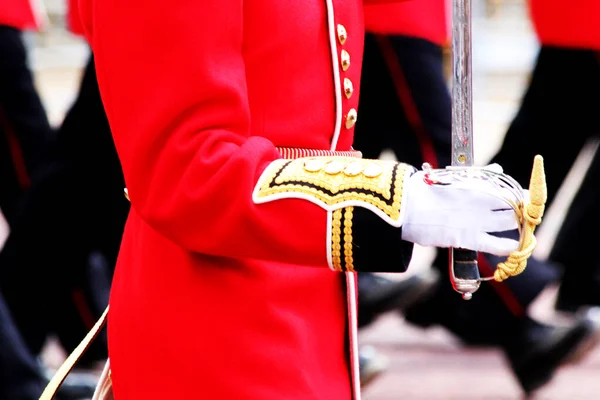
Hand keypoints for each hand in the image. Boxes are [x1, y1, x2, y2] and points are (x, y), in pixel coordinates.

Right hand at [400, 167, 521, 254]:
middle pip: (514, 206)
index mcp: (476, 185)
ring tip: (520, 230)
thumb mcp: (450, 178)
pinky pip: (496, 245)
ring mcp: (475, 221)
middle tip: (524, 216)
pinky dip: (508, 246)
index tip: (527, 199)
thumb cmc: (423, 190)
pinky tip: (514, 247)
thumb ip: (478, 175)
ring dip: (518, 226)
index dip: (522, 196)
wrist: (404, 208)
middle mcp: (480, 202)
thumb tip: (498, 168)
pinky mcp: (467, 238)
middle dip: (522, 211)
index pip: (509, 191)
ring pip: (510, 223)